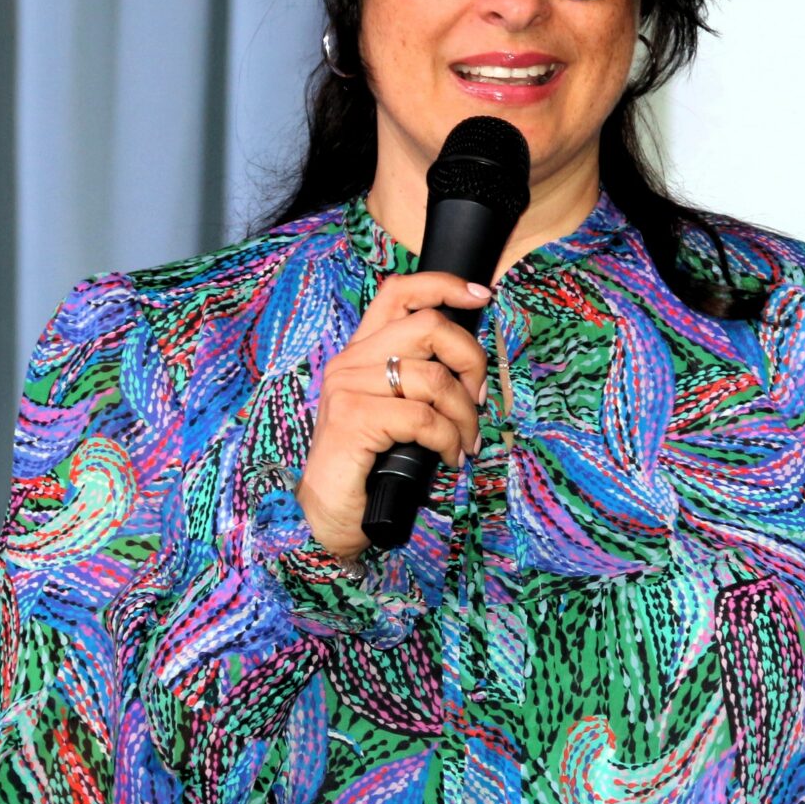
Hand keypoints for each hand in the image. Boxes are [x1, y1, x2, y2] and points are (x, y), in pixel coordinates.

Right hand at [294, 272, 491, 560]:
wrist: (324, 517)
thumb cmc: (366, 468)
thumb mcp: (394, 414)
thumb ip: (418, 383)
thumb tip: (471, 371)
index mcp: (360, 353)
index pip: (399, 292)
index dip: (444, 286)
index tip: (481, 297)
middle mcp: (350, 363)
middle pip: (429, 325)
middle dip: (471, 360)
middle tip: (478, 400)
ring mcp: (348, 388)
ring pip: (433, 377)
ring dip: (464, 415)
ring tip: (465, 442)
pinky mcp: (353, 418)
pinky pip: (423, 417)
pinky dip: (448, 439)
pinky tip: (449, 457)